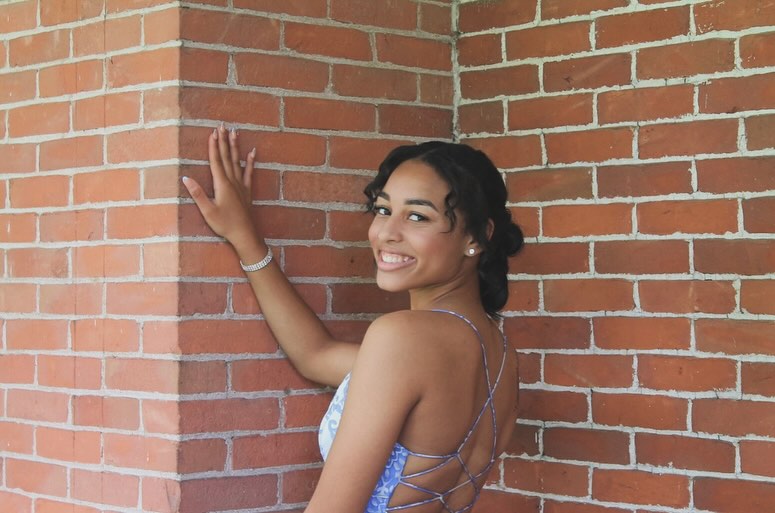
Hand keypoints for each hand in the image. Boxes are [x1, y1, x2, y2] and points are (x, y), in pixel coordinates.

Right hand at [182, 125, 260, 250]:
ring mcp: (241, 185)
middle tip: (222, 125)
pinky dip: (251, 162)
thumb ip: (197, 194)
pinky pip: (249, 172)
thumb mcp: (207, 211)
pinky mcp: (247, 191)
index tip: (212, 133)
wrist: (245, 234)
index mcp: (222, 184)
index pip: (216, 161)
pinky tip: (253, 152)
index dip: (214, 146)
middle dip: (223, 141)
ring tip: (234, 132)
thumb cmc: (225, 224)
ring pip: (237, 161)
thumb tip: (185, 178)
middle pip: (226, 157)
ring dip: (235, 146)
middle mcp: (232, 181)